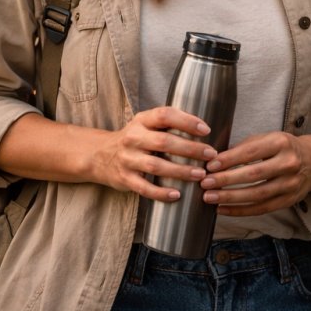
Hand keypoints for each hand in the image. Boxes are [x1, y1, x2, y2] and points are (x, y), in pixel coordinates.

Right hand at [89, 107, 217, 202]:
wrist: (100, 155)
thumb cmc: (134, 139)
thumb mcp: (145, 124)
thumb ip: (168, 123)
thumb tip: (204, 129)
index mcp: (141, 121)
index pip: (164, 115)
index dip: (186, 121)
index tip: (206, 130)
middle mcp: (133, 138)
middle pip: (164, 142)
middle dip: (190, 149)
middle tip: (210, 154)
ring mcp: (128, 159)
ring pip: (156, 166)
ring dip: (180, 171)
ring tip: (200, 174)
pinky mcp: (125, 178)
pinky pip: (145, 188)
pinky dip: (161, 193)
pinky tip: (177, 195)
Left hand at [198, 131, 310, 216]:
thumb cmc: (283, 148)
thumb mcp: (267, 138)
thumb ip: (245, 147)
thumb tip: (215, 158)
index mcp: (280, 143)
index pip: (251, 152)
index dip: (229, 160)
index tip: (210, 165)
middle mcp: (288, 164)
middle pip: (253, 174)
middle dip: (226, 180)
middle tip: (205, 183)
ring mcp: (290, 184)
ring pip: (257, 194)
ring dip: (230, 198)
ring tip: (209, 197)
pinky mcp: (289, 200)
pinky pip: (262, 208)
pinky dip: (240, 211)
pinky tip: (222, 209)